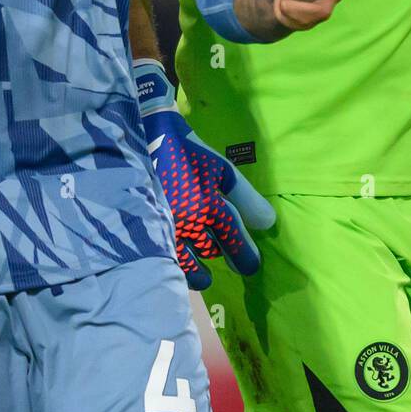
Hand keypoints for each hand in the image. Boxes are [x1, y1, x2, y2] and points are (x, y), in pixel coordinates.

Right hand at [134, 60, 275, 290]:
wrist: (142, 138)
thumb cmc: (186, 151)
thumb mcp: (220, 168)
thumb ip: (245, 197)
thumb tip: (267, 223)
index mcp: (208, 205)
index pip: (233, 241)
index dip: (245, 256)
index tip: (251, 266)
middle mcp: (187, 223)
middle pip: (210, 251)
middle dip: (221, 255)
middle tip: (228, 258)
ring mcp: (163, 228)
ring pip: (187, 261)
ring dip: (198, 268)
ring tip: (203, 273)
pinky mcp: (144, 230)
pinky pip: (165, 257)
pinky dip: (177, 264)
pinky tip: (180, 263)